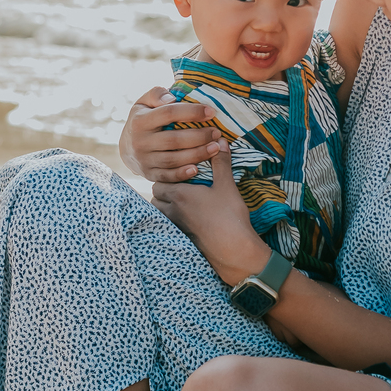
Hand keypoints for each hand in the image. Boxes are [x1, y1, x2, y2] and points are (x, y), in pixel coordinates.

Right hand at [119, 86, 225, 181]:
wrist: (127, 148)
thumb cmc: (143, 119)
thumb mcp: (144, 103)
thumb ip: (156, 94)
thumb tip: (171, 97)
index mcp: (140, 121)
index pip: (168, 113)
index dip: (191, 112)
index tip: (211, 112)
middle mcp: (140, 142)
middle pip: (173, 140)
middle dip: (199, 136)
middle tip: (217, 132)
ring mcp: (144, 160)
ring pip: (173, 160)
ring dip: (197, 155)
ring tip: (216, 148)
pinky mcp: (149, 175)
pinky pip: (167, 176)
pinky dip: (182, 174)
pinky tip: (198, 169)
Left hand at [151, 160, 268, 285]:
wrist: (235, 250)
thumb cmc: (230, 216)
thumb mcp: (226, 185)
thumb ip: (221, 162)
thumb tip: (220, 140)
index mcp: (179, 196)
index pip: (159, 182)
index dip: (167, 177)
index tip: (178, 174)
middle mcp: (172, 212)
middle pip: (155, 198)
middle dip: (163, 191)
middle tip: (178, 185)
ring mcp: (176, 228)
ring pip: (159, 214)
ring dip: (165, 207)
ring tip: (180, 201)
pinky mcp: (182, 240)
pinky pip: (169, 226)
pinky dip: (172, 220)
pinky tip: (187, 218)